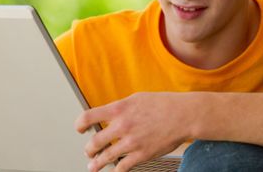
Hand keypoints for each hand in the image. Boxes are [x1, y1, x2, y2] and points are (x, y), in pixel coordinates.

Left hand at [75, 92, 190, 171]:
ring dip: (96, 163)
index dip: (80, 124)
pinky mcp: (141, 155)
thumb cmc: (163, 104)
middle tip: (89, 150)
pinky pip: (121, 168)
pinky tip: (114, 170)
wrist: (183, 115)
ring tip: (94, 165)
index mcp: (120, 108)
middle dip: (89, 149)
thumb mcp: (138, 98)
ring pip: (103, 158)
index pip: (89, 116)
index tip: (79, 128)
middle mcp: (123, 125)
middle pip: (94, 142)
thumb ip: (122, 107)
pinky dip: (115, 171)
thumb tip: (110, 115)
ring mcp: (131, 142)